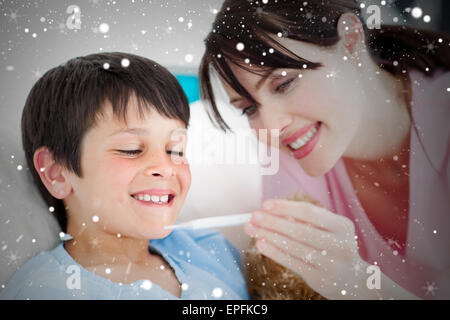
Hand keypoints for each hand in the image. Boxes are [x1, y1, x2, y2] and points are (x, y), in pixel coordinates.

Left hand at [244, 198, 369, 298]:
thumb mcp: (329, 230)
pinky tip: (261, 244)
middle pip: (300, 230)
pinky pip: (292, 263)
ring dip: (269, 236)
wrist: (353, 281)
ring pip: (294, 247)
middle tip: (254, 216)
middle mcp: (339, 244)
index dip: (285, 207)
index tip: (265, 204)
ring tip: (252, 229)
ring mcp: (330, 264)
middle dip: (273, 222)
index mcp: (342, 226)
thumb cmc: (334, 247)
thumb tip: (273, 211)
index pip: (310, 212)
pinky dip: (274, 252)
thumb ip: (305, 220)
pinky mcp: (320, 278)